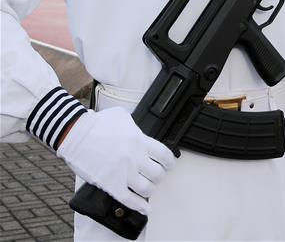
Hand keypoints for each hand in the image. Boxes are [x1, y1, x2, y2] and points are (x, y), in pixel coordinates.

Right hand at [57, 107, 174, 214]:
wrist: (74, 134)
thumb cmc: (97, 124)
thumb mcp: (124, 118)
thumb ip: (137, 129)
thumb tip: (143, 137)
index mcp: (140, 140)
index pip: (164, 155)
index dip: (170, 162)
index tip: (169, 164)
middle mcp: (134, 158)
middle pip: (158, 174)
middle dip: (159, 175)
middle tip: (156, 175)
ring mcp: (122, 172)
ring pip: (147, 188)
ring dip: (150, 189)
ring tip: (147, 186)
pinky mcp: (110, 184)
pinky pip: (129, 200)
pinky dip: (139, 206)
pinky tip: (145, 208)